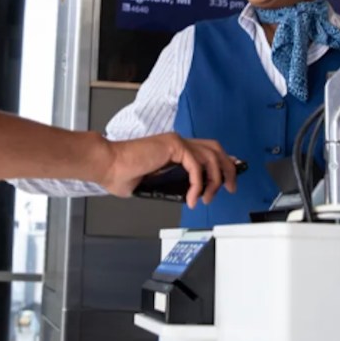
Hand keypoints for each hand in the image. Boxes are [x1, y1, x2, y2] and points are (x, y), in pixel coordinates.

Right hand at [97, 133, 237, 207]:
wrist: (108, 165)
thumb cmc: (122, 174)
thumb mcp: (154, 183)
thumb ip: (170, 185)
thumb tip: (184, 196)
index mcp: (173, 147)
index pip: (206, 149)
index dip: (222, 160)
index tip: (231, 174)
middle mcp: (177, 142)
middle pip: (215, 149)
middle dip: (228, 168)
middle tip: (231, 187)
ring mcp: (176, 142)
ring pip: (211, 157)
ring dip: (214, 181)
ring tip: (207, 198)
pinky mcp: (173, 146)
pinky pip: (196, 167)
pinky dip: (198, 185)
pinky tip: (192, 198)